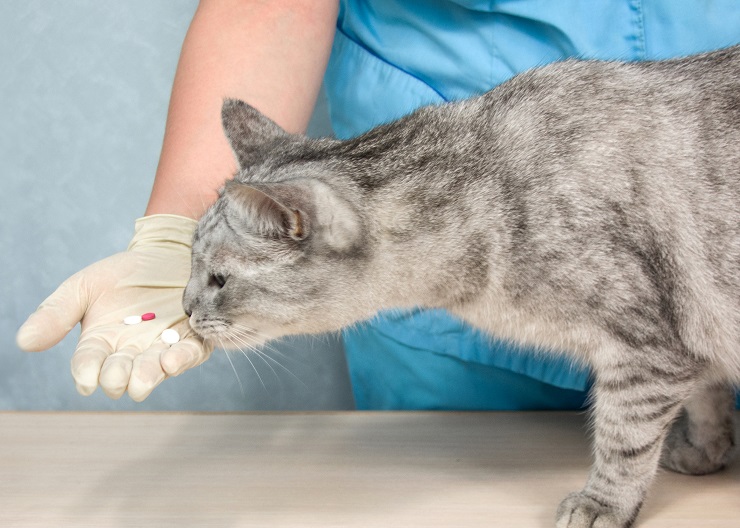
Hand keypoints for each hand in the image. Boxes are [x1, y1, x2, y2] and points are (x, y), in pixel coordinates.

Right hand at [16, 214, 212, 400]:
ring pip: (154, 369)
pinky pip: (189, 354)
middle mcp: (131, 352)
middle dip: (118, 377)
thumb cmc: (123, 273)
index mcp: (101, 343)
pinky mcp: (192, 340)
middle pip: (121, 373)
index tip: (87, 379)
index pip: (89, 363)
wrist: (166, 253)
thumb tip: (24, 342)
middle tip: (116, 378)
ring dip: (148, 375)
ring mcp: (163, 347)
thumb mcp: (84, 286)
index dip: (87, 372)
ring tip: (142, 380)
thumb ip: (57, 313)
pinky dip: (181, 359)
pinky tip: (172, 361)